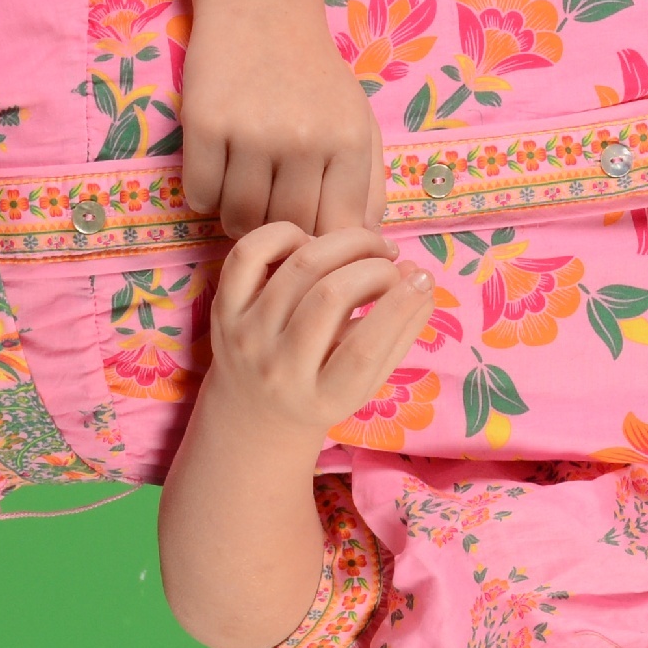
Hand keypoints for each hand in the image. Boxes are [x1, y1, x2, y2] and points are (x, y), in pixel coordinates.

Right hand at [178, 0, 383, 237]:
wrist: (261, 6)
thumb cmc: (313, 73)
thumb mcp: (357, 119)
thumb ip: (369, 183)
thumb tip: (371, 246)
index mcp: (348, 141)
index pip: (338, 229)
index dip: (322, 243)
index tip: (309, 235)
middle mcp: (304, 139)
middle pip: (287, 227)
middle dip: (277, 230)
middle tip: (270, 209)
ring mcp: (252, 131)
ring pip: (239, 217)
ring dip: (237, 215)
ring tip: (244, 187)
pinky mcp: (205, 123)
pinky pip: (200, 195)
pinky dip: (206, 195)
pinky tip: (218, 168)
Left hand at [196, 223, 433, 442]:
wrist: (254, 413)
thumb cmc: (324, 391)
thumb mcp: (369, 379)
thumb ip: (401, 331)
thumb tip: (421, 276)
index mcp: (324, 398)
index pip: (364, 348)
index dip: (400, 305)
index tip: (423, 277)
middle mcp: (279, 370)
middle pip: (329, 297)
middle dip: (372, 267)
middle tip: (391, 261)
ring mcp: (246, 338)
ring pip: (297, 268)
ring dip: (341, 244)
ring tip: (364, 248)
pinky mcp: (224, 310)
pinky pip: (248, 255)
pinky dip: (283, 234)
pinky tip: (309, 241)